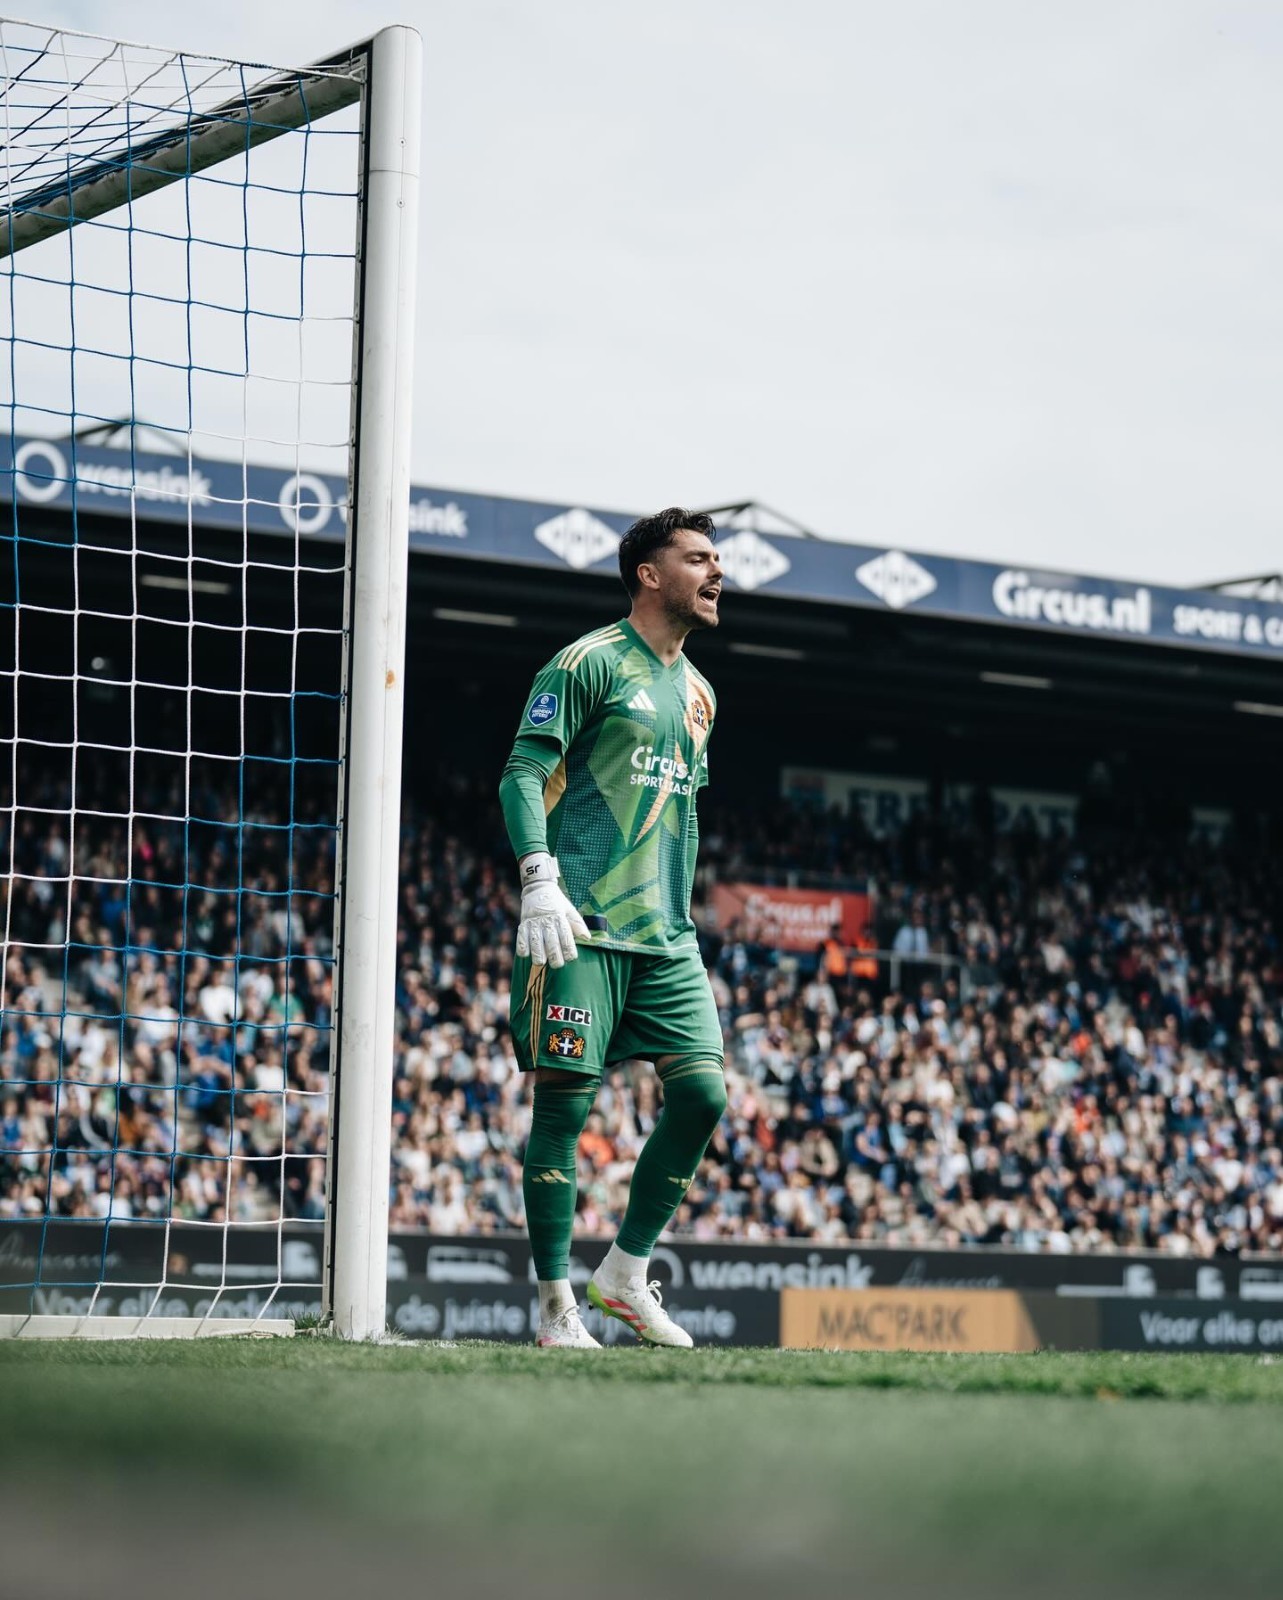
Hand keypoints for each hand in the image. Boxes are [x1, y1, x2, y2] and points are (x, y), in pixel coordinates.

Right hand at [515, 853, 589, 967]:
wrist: (538, 887)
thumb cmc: (557, 902)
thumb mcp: (569, 909)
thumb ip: (578, 924)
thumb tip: (587, 938)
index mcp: (560, 917)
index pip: (566, 936)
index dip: (569, 949)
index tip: (571, 958)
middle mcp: (547, 920)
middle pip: (551, 942)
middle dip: (554, 956)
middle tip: (557, 964)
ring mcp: (534, 922)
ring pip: (535, 942)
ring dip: (538, 954)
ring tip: (541, 962)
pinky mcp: (523, 923)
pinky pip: (521, 938)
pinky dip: (522, 947)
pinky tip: (526, 954)